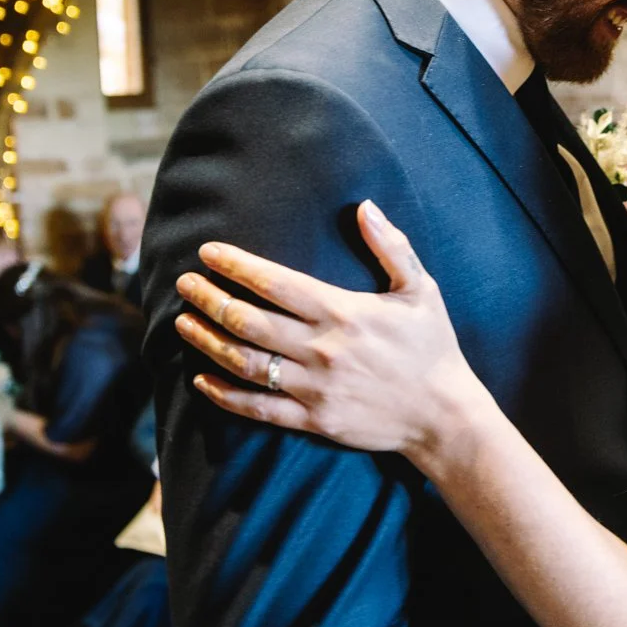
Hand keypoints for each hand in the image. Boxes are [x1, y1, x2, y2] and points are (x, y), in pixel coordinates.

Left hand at [178, 201, 486, 457]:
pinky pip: (259, 408)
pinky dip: (225, 395)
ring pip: (245, 362)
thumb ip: (392, 246)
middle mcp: (322, 349)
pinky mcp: (314, 420)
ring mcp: (314, 387)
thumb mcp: (421, 289)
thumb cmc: (433, 346)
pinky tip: (202, 379)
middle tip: (184, 283)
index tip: (208, 253)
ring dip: (208, 341)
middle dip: (209, 299)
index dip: (236, 266)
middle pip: (248, 321)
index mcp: (343, 312)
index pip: (275, 283)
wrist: (443, 414)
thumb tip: (366, 207)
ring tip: (183, 321)